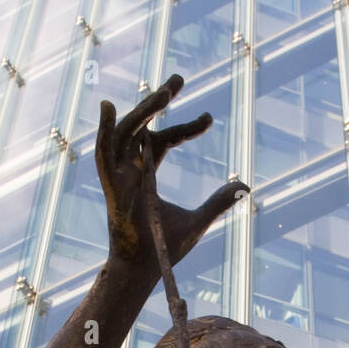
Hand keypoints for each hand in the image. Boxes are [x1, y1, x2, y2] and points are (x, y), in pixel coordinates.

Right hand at [95, 74, 247, 273]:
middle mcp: (131, 169)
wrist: (146, 269)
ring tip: (165, 91)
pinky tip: (109, 107)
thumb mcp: (198, 219)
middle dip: (158, 100)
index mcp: (148, 174)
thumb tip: (245, 188)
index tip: (210, 119)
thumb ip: (218, 201)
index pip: (164, 139)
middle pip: (142, 125)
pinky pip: (103, 154)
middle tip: (180, 78)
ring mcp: (119, 176)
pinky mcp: (111, 187)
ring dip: (143, 110)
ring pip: (126, 132)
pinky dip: (104, 131)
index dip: (186, 127)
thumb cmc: (164, 248)